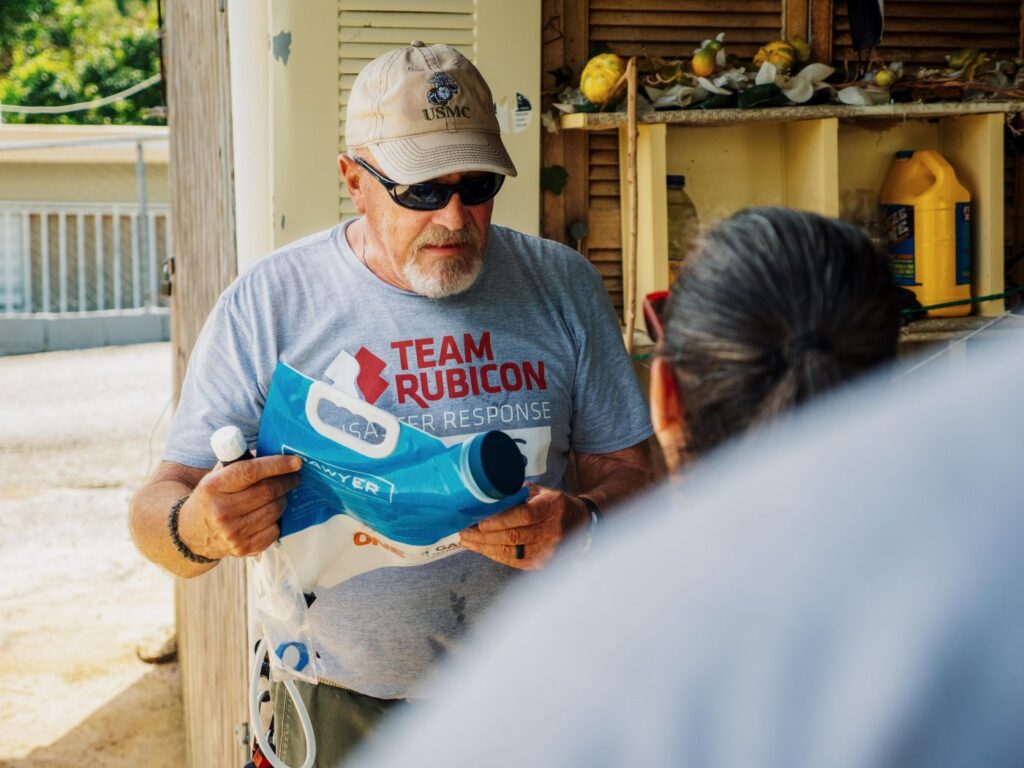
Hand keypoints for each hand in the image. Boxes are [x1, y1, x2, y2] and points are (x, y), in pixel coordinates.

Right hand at [177, 454, 301, 559]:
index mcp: (212, 487)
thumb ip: (240, 463)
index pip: (251, 472)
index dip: (277, 465)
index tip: (296, 461)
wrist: (191, 534)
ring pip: (275, 510)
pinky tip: (271, 514)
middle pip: (268, 492)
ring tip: (281, 494)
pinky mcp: (244, 548)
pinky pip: (275, 530)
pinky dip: (277, 520)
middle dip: (286, 482)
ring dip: (283, 499)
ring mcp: (233, 532)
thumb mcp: (215, 477)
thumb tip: (273, 452)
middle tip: (293, 477)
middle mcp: (221, 511)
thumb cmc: (210, 499)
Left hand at [459, 485, 588, 569]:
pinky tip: (482, 549)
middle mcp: (552, 530)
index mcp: (551, 507)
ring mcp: (549, 549)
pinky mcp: (544, 563)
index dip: (500, 520)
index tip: (479, 522)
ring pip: (512, 551)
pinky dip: (496, 555)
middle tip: (464, 531)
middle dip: (485, 536)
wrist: (580, 522)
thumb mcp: (540, 492)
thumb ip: (517, 494)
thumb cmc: (553, 504)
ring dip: (485, 548)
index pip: (524, 515)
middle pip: (514, 536)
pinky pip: (515, 561)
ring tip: (467, 541)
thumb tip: (487, 496)